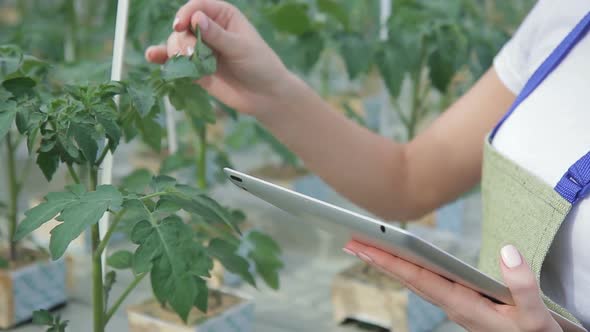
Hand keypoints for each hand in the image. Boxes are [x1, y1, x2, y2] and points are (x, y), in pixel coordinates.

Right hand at [145, 0, 292, 115]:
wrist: (265, 96)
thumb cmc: (260, 66)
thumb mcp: (241, 48)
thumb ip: (217, 36)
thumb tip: (196, 18)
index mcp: (223, 16)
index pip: (198, 7)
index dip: (186, 14)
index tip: (180, 26)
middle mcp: (210, 29)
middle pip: (183, 26)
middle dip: (182, 39)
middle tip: (190, 54)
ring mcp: (202, 49)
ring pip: (177, 43)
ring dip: (176, 51)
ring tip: (185, 61)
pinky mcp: (196, 69)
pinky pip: (176, 61)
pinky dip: (164, 58)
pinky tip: (153, 56)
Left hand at [343, 242, 562, 331]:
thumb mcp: (536, 317)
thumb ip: (521, 286)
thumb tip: (506, 250)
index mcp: (464, 306)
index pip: (420, 279)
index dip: (391, 262)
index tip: (366, 248)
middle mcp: (454, 307)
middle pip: (409, 279)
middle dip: (379, 260)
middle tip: (350, 242)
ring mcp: (456, 307)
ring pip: (416, 282)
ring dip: (390, 264)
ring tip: (367, 248)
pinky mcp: (463, 306)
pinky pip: (428, 284)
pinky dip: (410, 270)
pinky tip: (403, 263)